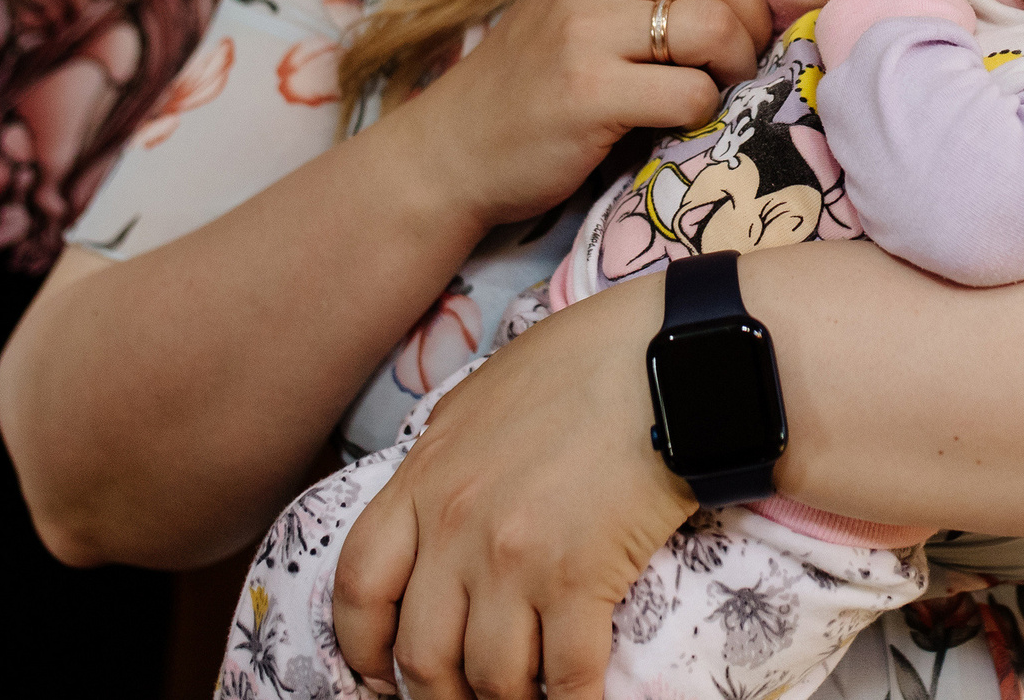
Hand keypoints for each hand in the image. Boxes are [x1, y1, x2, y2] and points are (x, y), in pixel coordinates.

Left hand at [333, 275, 690, 699]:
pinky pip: (565, 678)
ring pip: (491, 680)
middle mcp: (455, 527)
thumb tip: (433, 499)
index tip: (381, 674)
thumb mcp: (484, 398)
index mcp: (424, 479)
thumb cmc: (584, 362)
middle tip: (465, 698)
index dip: (363, 647)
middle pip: (420, 654)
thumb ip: (447, 457)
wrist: (664, 357)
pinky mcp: (578, 579)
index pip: (359, 586)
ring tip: (528, 699)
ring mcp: (514, 558)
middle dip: (439, 695)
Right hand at [378, 0, 791, 230]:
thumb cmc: (536, 77)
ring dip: (736, 62)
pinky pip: (690, 92)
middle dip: (754, 15)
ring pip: (714, 26)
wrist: (455, 148)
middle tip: (742, 51)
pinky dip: (704, 110)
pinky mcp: (588, 94)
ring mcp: (585, 34)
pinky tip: (680, 118)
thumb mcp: (582, 3)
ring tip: (717, 83)